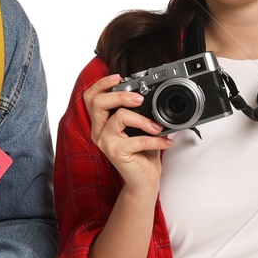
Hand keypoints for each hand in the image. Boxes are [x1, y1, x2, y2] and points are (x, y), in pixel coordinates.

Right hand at [84, 69, 171, 195]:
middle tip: (140, 99)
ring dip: (144, 120)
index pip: (91, 98)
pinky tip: (166, 142)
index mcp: (101, 123)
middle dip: (121, 95)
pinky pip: (138, 139)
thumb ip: (136, 112)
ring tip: (158, 127)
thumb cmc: (142, 154)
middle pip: (98, 102)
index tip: (118, 77)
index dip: (101, 84)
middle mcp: (98, 132)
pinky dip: (156, 140)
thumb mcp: (138, 128)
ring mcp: (105, 143)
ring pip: (120, 116)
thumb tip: (149, 94)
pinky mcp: (116, 153)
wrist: (143, 181)